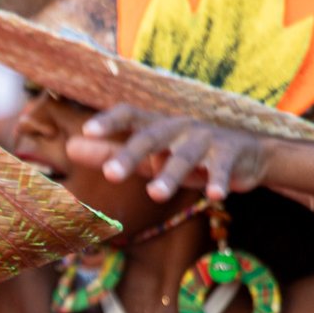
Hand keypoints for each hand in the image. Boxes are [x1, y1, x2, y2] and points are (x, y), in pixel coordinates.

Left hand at [66, 103, 270, 201]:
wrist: (245, 155)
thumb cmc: (184, 154)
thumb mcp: (147, 156)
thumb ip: (109, 151)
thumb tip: (68, 147)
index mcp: (156, 126)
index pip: (130, 116)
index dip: (110, 121)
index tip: (87, 131)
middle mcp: (178, 127)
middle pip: (151, 137)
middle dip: (131, 154)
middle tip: (110, 174)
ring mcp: (205, 139)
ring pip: (185, 156)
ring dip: (171, 174)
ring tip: (156, 195)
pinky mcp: (230, 154)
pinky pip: (222, 167)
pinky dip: (219, 180)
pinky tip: (215, 196)